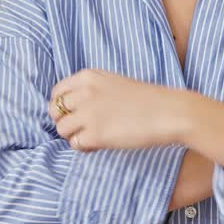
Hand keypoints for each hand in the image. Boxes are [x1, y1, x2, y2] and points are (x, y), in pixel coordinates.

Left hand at [48, 68, 180, 151]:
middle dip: (64, 121)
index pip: (57, 91)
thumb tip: (74, 109)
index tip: (71, 114)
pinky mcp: (95, 135)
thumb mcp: (115, 82)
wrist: (169, 112)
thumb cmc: (148, 99)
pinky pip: (75, 144)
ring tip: (92, 137)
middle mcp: (84, 93)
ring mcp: (88, 114)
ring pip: (61, 129)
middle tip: (80, 128)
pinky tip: (99, 145)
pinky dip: (84, 147)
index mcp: (88, 77)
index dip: (62, 106)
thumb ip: (92, 90)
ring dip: (74, 135)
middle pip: (55, 111)